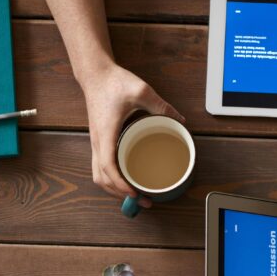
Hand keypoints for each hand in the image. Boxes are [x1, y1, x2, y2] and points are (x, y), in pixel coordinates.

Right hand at [81, 63, 183, 198]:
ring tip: (134, 196)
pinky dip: (111, 180)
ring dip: (113, 190)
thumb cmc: (114, 82)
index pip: (108, 166)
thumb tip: (180, 120)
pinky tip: (125, 181)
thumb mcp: (142, 90)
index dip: (120, 184)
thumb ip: (161, 105)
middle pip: (101, 178)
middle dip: (119, 194)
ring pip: (98, 176)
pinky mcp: (99, 142)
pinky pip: (100, 168)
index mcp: (106, 133)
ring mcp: (96, 143)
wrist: (95, 75)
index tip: (133, 193)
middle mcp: (98, 142)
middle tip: (142, 201)